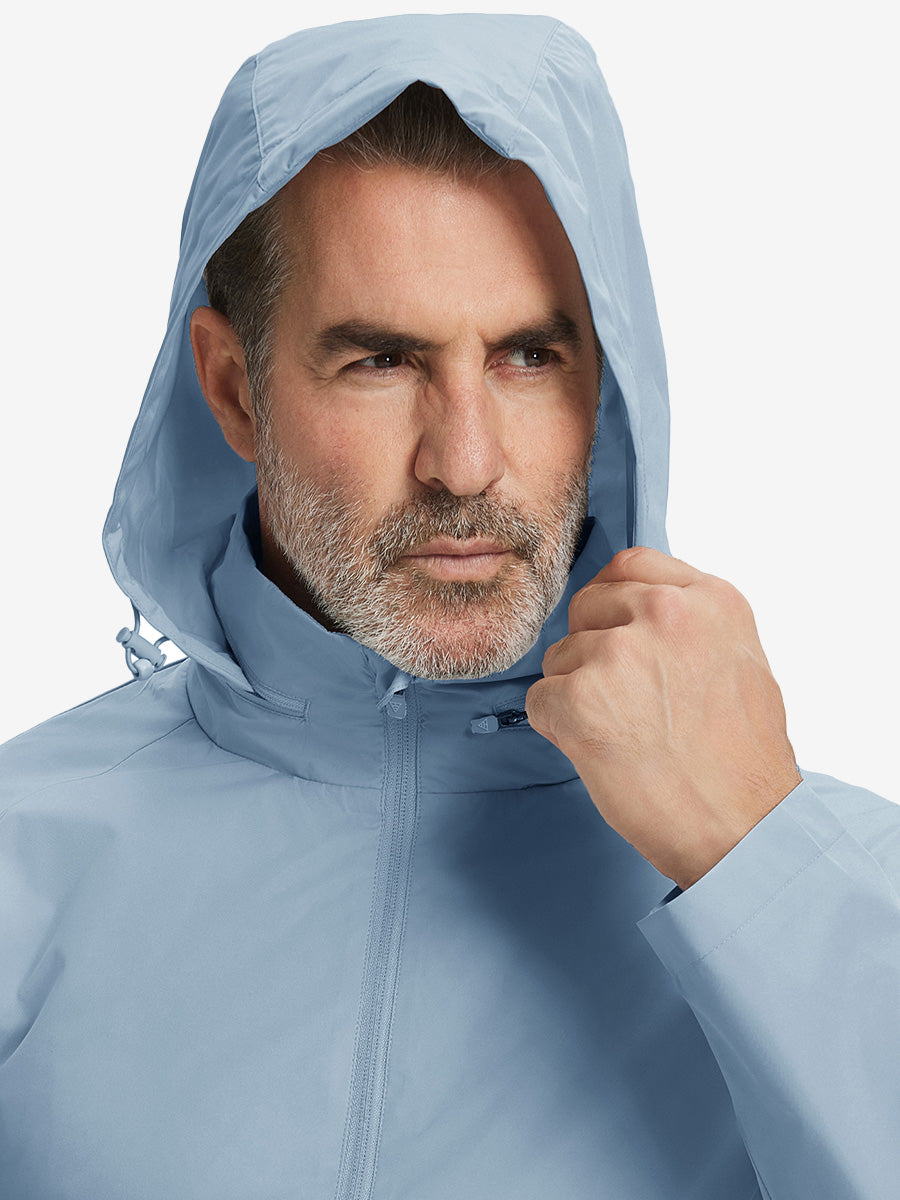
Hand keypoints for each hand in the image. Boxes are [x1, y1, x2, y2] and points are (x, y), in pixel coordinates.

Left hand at [525, 547, 802, 889]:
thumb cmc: (742, 760)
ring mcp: (618, 652)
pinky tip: (601, 753)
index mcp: (709, 598)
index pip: (629, 565)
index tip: (620, 635)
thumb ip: (690, 623)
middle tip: (627, 702)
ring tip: (626, 735)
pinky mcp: (579, 698)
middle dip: (593, 650)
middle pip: (587, 606)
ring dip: (577, 693)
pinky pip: (540, 700)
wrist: (744, 828)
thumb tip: (637, 603)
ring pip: (561, 656)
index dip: (614, 603)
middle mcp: (664, 612)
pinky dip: (558, 729)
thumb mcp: (738, 660)